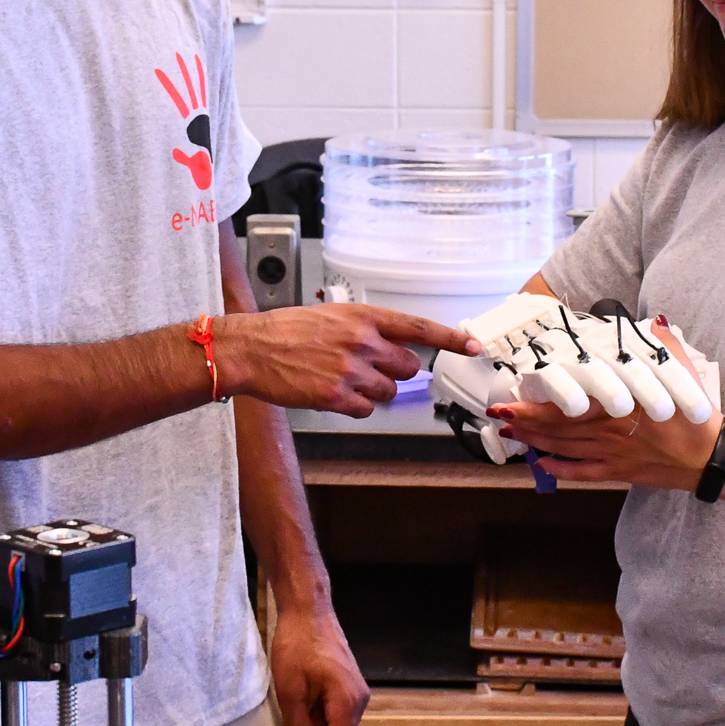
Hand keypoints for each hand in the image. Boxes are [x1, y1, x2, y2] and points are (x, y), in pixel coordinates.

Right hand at [215, 305, 481, 416]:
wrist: (252, 348)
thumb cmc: (286, 330)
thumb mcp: (331, 316)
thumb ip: (364, 329)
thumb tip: (391, 346)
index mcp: (363, 317)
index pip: (418, 327)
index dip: (450, 338)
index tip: (472, 346)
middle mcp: (362, 341)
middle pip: (408, 367)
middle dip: (393, 372)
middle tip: (367, 369)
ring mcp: (351, 370)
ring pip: (388, 392)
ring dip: (372, 391)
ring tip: (342, 379)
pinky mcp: (337, 396)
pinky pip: (364, 410)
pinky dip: (353, 406)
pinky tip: (331, 393)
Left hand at [269, 602, 368, 725]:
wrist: (308, 610)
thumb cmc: (298, 645)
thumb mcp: (290, 691)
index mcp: (347, 702)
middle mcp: (359, 699)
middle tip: (291, 715)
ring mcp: (356, 691)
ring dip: (313, 722)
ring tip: (296, 696)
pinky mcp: (349, 684)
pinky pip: (334, 711)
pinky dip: (317, 710)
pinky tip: (304, 691)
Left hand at [493, 321, 719, 486]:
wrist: (711, 457)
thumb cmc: (696, 414)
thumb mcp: (683, 372)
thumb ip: (665, 346)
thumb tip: (656, 321)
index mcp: (619, 405)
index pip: (567, 406)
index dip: (535, 404)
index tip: (510, 398)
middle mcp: (609, 432)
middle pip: (557, 428)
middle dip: (524, 421)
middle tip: (497, 415)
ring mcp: (612, 455)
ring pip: (563, 449)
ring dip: (534, 442)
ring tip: (511, 433)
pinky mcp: (620, 472)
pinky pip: (582, 473)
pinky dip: (559, 469)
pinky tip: (541, 464)